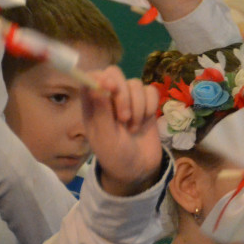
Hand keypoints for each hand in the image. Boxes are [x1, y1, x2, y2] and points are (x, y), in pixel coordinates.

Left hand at [83, 68, 162, 196]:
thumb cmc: (115, 156)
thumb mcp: (105, 138)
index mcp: (91, 104)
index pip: (91, 77)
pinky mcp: (146, 104)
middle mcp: (109, 98)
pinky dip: (151, 105)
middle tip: (124, 119)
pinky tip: (145, 120)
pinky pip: (151, 91)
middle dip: (123, 94)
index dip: (101, 78)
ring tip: (133, 127)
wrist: (138, 170)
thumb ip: (101, 111)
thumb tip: (96, 84)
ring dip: (137, 106)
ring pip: (135, 83)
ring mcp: (129, 100)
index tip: (110, 88)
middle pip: (115, 74)